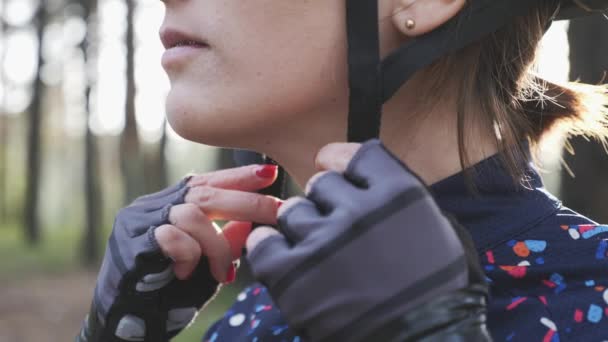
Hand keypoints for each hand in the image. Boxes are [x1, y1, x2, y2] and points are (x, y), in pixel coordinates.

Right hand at [78, 164, 281, 341]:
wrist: (122, 328)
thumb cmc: (164, 297)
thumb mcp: (205, 267)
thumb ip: (223, 243)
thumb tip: (248, 223)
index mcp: (167, 206)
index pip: (205, 182)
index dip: (238, 176)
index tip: (270, 174)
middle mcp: (151, 207)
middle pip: (203, 191)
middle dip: (245, 200)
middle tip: (276, 211)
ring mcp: (137, 223)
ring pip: (191, 213)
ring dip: (216, 244)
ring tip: (221, 271)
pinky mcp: (130, 244)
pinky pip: (171, 237)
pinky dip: (189, 255)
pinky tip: (185, 273)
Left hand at [247, 140, 488, 341]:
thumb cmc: (438, 294)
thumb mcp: (439, 232)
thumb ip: (399, 198)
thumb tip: (368, 181)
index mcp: (397, 193)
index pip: (355, 154)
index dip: (341, 162)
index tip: (334, 169)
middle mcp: (357, 209)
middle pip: (321, 183)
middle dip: (326, 202)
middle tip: (336, 227)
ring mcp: (321, 242)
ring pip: (292, 211)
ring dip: (302, 228)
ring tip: (317, 253)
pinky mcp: (291, 276)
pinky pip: (263, 243)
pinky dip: (270, 248)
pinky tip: (284, 259)